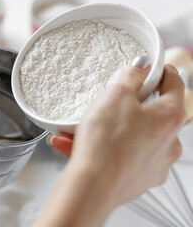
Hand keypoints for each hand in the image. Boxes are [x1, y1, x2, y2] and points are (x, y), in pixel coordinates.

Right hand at [34, 60, 184, 226]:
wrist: (94, 185)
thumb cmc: (107, 141)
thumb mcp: (116, 94)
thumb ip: (131, 76)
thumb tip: (141, 67)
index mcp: (169, 117)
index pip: (174, 84)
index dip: (161, 72)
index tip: (149, 69)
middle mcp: (169, 142)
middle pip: (151, 113)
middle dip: (126, 105)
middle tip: (108, 101)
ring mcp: (155, 163)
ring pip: (131, 137)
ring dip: (108, 129)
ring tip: (78, 130)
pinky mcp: (138, 178)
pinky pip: (121, 155)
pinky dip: (103, 149)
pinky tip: (78, 146)